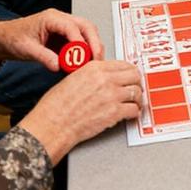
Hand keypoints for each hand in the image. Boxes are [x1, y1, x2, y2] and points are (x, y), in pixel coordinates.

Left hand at [0, 8, 104, 68]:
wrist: (5, 38)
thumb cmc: (13, 38)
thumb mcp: (26, 49)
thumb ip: (43, 57)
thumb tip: (59, 65)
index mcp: (51, 18)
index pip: (72, 26)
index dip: (80, 41)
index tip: (83, 56)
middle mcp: (61, 19)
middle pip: (87, 26)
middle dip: (94, 43)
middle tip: (97, 59)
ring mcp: (65, 27)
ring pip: (87, 32)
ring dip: (92, 46)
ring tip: (93, 62)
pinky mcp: (66, 36)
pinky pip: (81, 40)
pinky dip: (86, 50)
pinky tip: (85, 62)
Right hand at [18, 59, 142, 164]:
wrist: (52, 125)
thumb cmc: (55, 106)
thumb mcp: (73, 78)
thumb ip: (92, 75)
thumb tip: (105, 77)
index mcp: (95, 68)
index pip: (124, 64)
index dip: (130, 72)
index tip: (131, 77)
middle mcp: (105, 79)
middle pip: (135, 76)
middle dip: (137, 83)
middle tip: (136, 89)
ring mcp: (111, 95)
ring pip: (137, 92)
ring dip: (138, 99)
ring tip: (135, 103)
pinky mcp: (114, 113)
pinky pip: (134, 110)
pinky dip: (135, 113)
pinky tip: (132, 114)